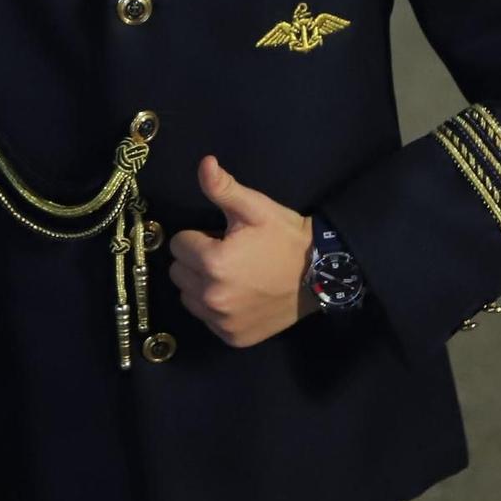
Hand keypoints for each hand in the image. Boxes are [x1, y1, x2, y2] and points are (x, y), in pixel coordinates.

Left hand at [167, 156, 313, 348]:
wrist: (321, 274)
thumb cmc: (284, 237)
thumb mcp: (255, 208)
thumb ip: (222, 188)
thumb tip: (204, 163)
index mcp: (213, 263)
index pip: (178, 244)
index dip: (198, 236)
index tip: (220, 237)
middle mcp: (212, 297)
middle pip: (178, 272)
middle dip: (196, 260)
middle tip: (227, 255)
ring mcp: (223, 321)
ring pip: (188, 298)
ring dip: (201, 285)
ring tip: (231, 275)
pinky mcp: (233, 337)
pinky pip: (207, 320)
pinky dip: (216, 309)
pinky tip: (239, 296)